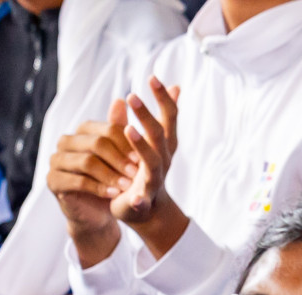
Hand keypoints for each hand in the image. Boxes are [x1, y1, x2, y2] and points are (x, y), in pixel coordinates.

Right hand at [46, 102, 135, 239]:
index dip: (126, 143)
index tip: (142, 158)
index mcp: (82, 131)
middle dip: (119, 159)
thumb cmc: (112, 178)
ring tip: (126, 185)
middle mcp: (65, 143)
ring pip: (87, 162)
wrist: (98, 210)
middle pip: (96, 144)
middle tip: (136, 172)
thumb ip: (121, 129)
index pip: (107, 130)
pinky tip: (113, 193)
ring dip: (110, 174)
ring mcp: (55, 161)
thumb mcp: (121, 154)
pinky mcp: (52, 181)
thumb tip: (121, 99)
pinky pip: (78, 181)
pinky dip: (99, 188)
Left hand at [114, 77, 179, 224]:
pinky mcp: (143, 199)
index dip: (162, 97)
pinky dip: (139, 198)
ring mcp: (155, 178)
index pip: (168, 116)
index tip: (152, 77)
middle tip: (132, 95)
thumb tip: (174, 85)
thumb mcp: (149, 141)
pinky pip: (143, 199)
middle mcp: (164, 158)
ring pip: (152, 160)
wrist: (147, 210)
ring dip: (141, 145)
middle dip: (146, 113)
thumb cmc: (145, 170)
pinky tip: (133, 198)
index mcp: (164, 143)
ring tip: (128, 129)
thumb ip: (153, 116)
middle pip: (158, 132)